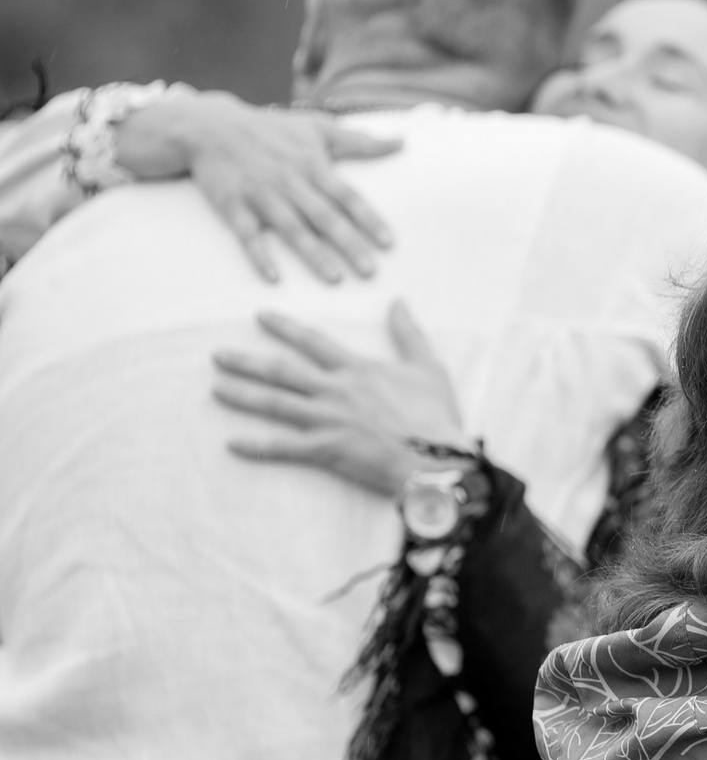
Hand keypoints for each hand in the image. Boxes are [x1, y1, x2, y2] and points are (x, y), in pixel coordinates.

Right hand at [115, 89, 399, 282]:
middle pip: (324, 217)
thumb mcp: (317, 127)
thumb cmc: (272, 129)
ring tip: (335, 279)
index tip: (389, 244)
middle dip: (348, 244)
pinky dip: (260, 256)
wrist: (210, 127)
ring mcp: (261, 195)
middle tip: (371, 272)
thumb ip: (360, 141)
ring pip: (291, 229)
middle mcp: (290, 182)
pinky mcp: (233, 206)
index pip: (348, 197)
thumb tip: (402, 142)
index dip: (369, 220)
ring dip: (313, 255)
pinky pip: (247, 235)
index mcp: (313, 166)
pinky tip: (274, 278)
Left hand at [212, 301, 467, 496]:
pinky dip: (257, 446)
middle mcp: (336, 390)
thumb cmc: (436, 414)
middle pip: (282, 372)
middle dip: (247, 362)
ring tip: (216, 389)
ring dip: (243, 396)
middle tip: (218, 356)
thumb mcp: (428, 366)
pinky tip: (231, 444)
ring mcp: (328, 420)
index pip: (313, 342)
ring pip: (276, 404)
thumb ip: (408, 333)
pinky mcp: (327, 449)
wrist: (437, 458)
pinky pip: (284, 447)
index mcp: (357, 369)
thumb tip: (398, 301)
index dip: (284, 327)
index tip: (259, 316)